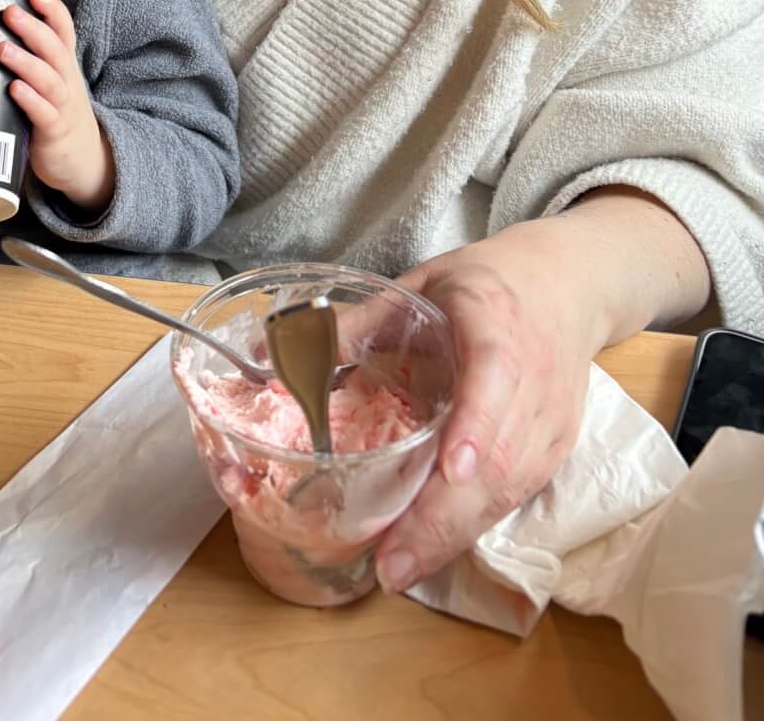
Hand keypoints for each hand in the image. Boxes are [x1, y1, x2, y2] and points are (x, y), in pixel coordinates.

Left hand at [0, 0, 113, 211]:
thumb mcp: (49, 81)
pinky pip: (44, 113)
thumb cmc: (55, 111)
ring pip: (48, 79)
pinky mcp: (54, 132)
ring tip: (2, 49)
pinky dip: (30, 100)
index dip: (52, 11)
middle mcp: (67, 80)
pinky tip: (14, 89)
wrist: (82, 159)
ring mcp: (62, 106)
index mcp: (64, 64)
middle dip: (33, 29)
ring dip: (26, 62)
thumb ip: (27, 58)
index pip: (64, 30)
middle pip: (55, 49)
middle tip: (9, 12)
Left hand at [372, 220, 601, 595]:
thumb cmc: (486, 284)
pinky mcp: (555, 449)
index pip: (495, 374)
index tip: (452, 469)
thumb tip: (282, 349)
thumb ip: (362, 321)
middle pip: (500, 456)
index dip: (477, 424)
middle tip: (392, 561)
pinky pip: (516, 495)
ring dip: (454, 535)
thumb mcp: (424, 282)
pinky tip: (431, 550)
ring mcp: (550, 421)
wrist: (568, 285)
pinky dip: (472, 527)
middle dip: (444, 516)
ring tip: (400, 568)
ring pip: (510, 488)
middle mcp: (533, 379)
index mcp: (496, 324)